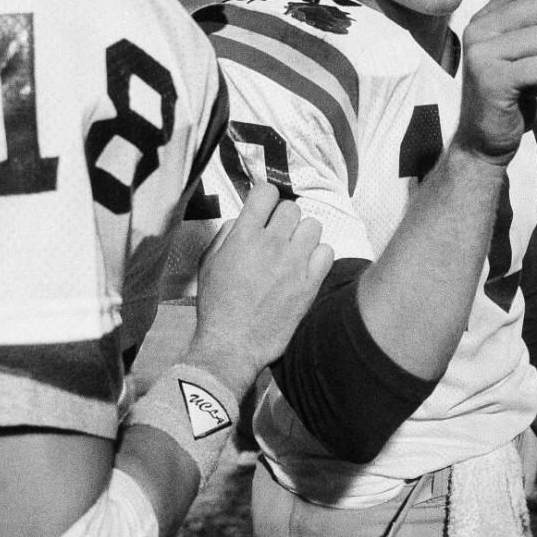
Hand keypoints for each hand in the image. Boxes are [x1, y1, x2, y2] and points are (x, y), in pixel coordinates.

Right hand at [189, 182, 333, 392]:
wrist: (233, 344)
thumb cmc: (217, 306)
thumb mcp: (209, 263)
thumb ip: (228, 234)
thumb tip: (245, 219)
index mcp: (244, 236)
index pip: (266, 192)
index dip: (266, 197)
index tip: (265, 208)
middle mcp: (272, 244)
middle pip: (292, 208)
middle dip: (284, 219)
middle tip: (278, 236)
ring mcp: (294, 263)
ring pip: (313, 226)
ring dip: (303, 235)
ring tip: (293, 251)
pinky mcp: (310, 283)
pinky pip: (327, 251)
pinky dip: (318, 255)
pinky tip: (305, 266)